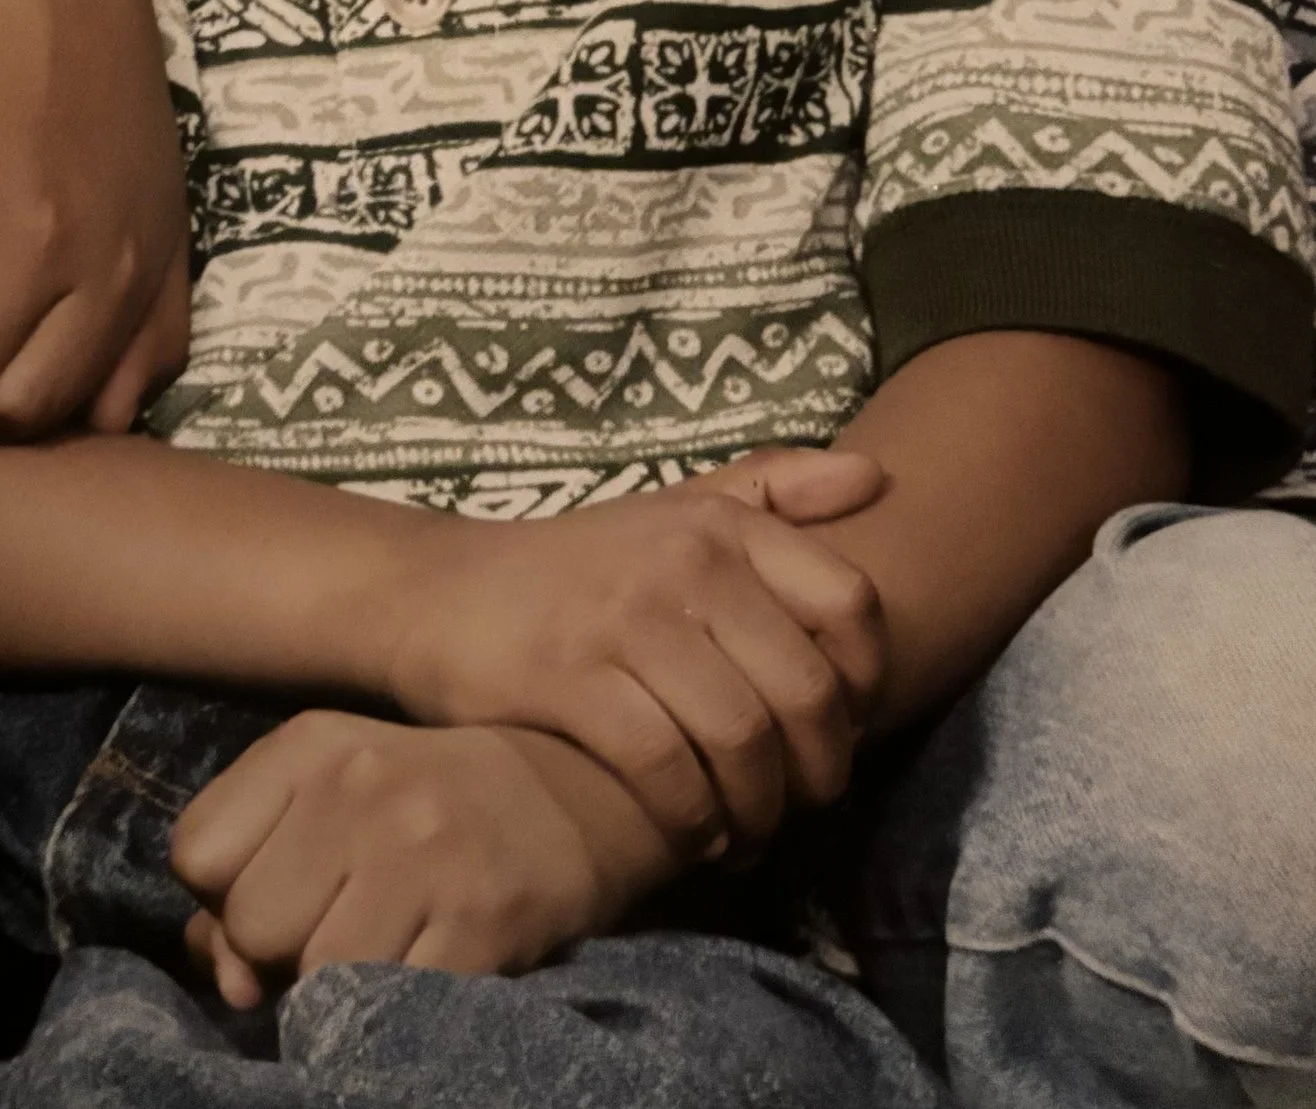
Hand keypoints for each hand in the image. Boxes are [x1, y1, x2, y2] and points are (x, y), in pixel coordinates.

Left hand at [172, 714, 669, 1003]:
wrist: (581, 789)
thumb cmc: (425, 802)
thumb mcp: (329, 798)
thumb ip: (254, 873)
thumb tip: (229, 980)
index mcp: (314, 745)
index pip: (198, 853)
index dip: (226, 897)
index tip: (282, 893)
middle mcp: (366, 784)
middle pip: (252, 924)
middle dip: (282, 951)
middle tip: (340, 927)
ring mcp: (428, 852)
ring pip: (316, 977)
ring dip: (338, 989)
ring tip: (384, 950)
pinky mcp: (483, 920)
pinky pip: (391, 1005)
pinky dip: (395, 1009)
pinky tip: (426, 966)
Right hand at [368, 447, 888, 851]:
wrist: (439, 591)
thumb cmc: (577, 563)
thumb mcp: (676, 505)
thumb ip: (775, 486)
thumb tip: (876, 476)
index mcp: (724, 524)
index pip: (849, 605)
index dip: (865, 684)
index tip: (842, 727)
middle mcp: (686, 563)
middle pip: (804, 690)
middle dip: (818, 771)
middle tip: (801, 806)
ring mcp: (626, 620)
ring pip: (741, 737)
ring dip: (758, 810)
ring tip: (748, 834)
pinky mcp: (570, 679)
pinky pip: (665, 768)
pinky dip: (693, 820)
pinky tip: (693, 838)